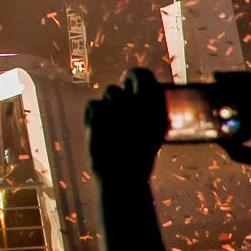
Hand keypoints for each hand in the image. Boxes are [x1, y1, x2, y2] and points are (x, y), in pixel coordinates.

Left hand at [86, 68, 169, 184]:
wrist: (122, 175)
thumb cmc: (139, 158)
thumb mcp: (154, 134)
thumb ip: (149, 113)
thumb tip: (143, 99)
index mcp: (157, 105)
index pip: (144, 75)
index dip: (137, 78)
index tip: (133, 85)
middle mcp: (141, 100)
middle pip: (129, 77)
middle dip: (125, 88)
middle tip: (119, 101)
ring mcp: (120, 103)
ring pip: (111, 90)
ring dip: (110, 103)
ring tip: (112, 124)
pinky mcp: (100, 111)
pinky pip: (93, 104)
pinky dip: (92, 114)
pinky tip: (96, 126)